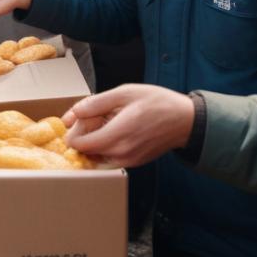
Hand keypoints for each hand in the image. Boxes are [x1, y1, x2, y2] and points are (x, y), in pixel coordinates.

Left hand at [62, 84, 195, 167]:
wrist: (184, 121)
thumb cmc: (157, 103)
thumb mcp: (124, 93)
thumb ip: (95, 104)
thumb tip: (72, 114)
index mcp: (117, 136)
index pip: (78, 144)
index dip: (75, 129)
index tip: (84, 116)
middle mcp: (120, 154)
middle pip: (85, 150)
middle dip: (85, 133)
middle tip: (99, 115)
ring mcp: (127, 161)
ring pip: (96, 155)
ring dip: (95, 139)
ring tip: (110, 121)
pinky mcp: (132, 164)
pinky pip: (109, 157)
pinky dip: (106, 145)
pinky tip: (118, 129)